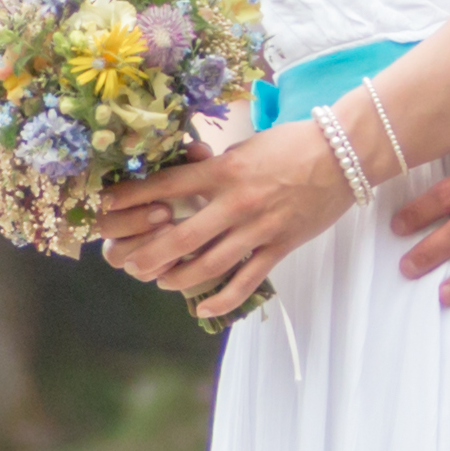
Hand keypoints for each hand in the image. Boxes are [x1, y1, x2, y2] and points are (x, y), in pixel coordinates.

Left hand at [99, 120, 351, 321]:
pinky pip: (246, 280)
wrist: (343, 153)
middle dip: (149, 254)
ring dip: (179, 277)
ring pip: (209, 264)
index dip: (131, 199)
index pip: (166, 187)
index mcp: (223, 171)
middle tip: (131, 265)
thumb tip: (185, 179)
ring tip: (162, 281)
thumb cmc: (292, 144)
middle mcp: (235, 202)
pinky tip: (203, 306)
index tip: (106, 207)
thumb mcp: (245, 148)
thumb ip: (215, 168)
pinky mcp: (280, 246)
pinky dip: (223, 297)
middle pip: (180, 236)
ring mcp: (258, 227)